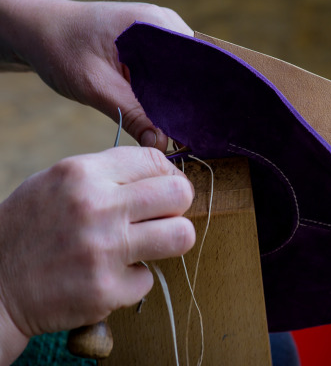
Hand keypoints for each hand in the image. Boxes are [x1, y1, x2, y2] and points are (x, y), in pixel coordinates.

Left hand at [0, 0, 192, 151]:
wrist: (37, 32)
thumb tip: (163, 147)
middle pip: (193, 71)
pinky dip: (165, 96)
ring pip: (181, 76)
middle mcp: (165, 25)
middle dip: (190, 103)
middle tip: (189, 137)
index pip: (196, 64)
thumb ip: (132, 115)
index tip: (200, 129)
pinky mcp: (150, 47)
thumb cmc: (61, 48)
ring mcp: (159, 34)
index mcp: (157, 24)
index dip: (200, 98)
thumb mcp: (95, 85)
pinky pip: (167, 75)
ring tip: (178, 130)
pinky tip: (162, 116)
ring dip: (177, 101)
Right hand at [0, 147, 194, 361]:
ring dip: (170, 240)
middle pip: (180, 193)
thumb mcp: (57, 182)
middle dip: (178, 206)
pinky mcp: (107, 290)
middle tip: (162, 217)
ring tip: (147, 244)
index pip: (155, 160)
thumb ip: (107, 174)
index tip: (163, 189)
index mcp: (83, 173)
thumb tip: (161, 174)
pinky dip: (133, 279)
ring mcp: (104, 250)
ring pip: (182, 235)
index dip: (168, 175)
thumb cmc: (30, 228)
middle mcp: (96, 207)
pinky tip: (109, 275)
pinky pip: (149, 279)